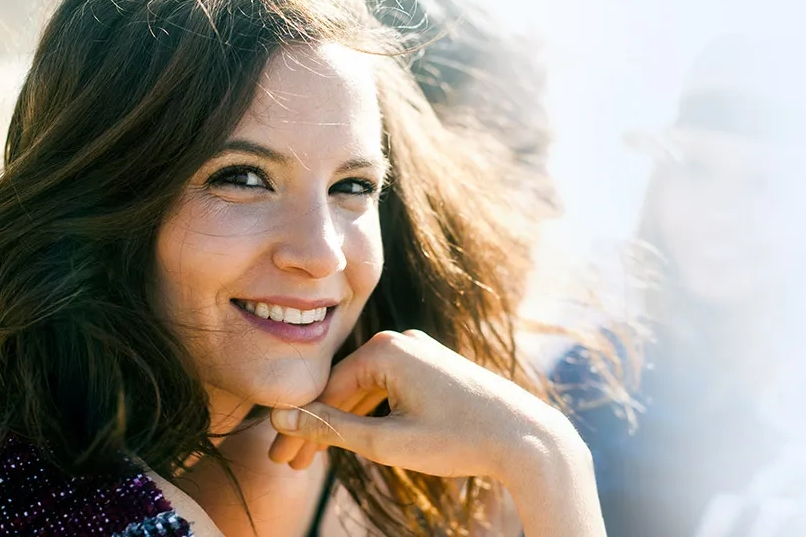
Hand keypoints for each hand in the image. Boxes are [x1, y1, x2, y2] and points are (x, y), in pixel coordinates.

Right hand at [268, 330, 579, 482]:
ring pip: (365, 389)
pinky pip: (388, 387)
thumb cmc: (459, 439)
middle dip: (315, 427)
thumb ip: (333, 429)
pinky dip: (369, 413)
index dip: (298, 427)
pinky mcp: (433, 365)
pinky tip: (353, 437)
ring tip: (314, 459)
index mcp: (386, 350)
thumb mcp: (388, 441)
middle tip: (288, 464)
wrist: (526, 436)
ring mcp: (419, 351)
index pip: (324, 390)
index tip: (279, 458)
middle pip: (342, 387)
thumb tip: (283, 418)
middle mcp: (401, 341)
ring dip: (341, 422)